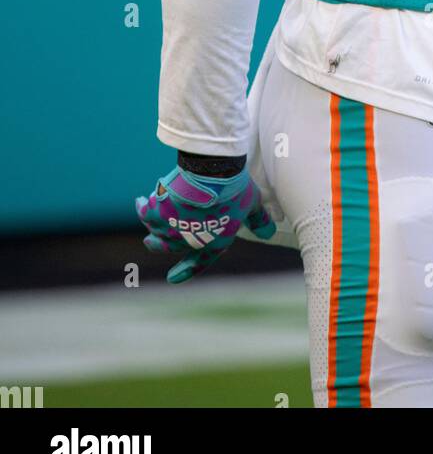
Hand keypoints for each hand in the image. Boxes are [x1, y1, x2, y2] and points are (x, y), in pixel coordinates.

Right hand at [135, 164, 275, 283]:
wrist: (213, 175)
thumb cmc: (235, 190)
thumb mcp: (251, 205)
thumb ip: (258, 221)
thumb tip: (270, 233)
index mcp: (211, 245)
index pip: (198, 263)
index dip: (186, 272)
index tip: (172, 279)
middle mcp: (187, 241)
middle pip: (166, 248)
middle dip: (158, 245)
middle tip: (150, 242)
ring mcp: (170, 228)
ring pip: (154, 232)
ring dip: (151, 227)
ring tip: (147, 216)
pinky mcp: (158, 210)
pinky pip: (145, 213)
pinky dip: (143, 208)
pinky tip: (141, 201)